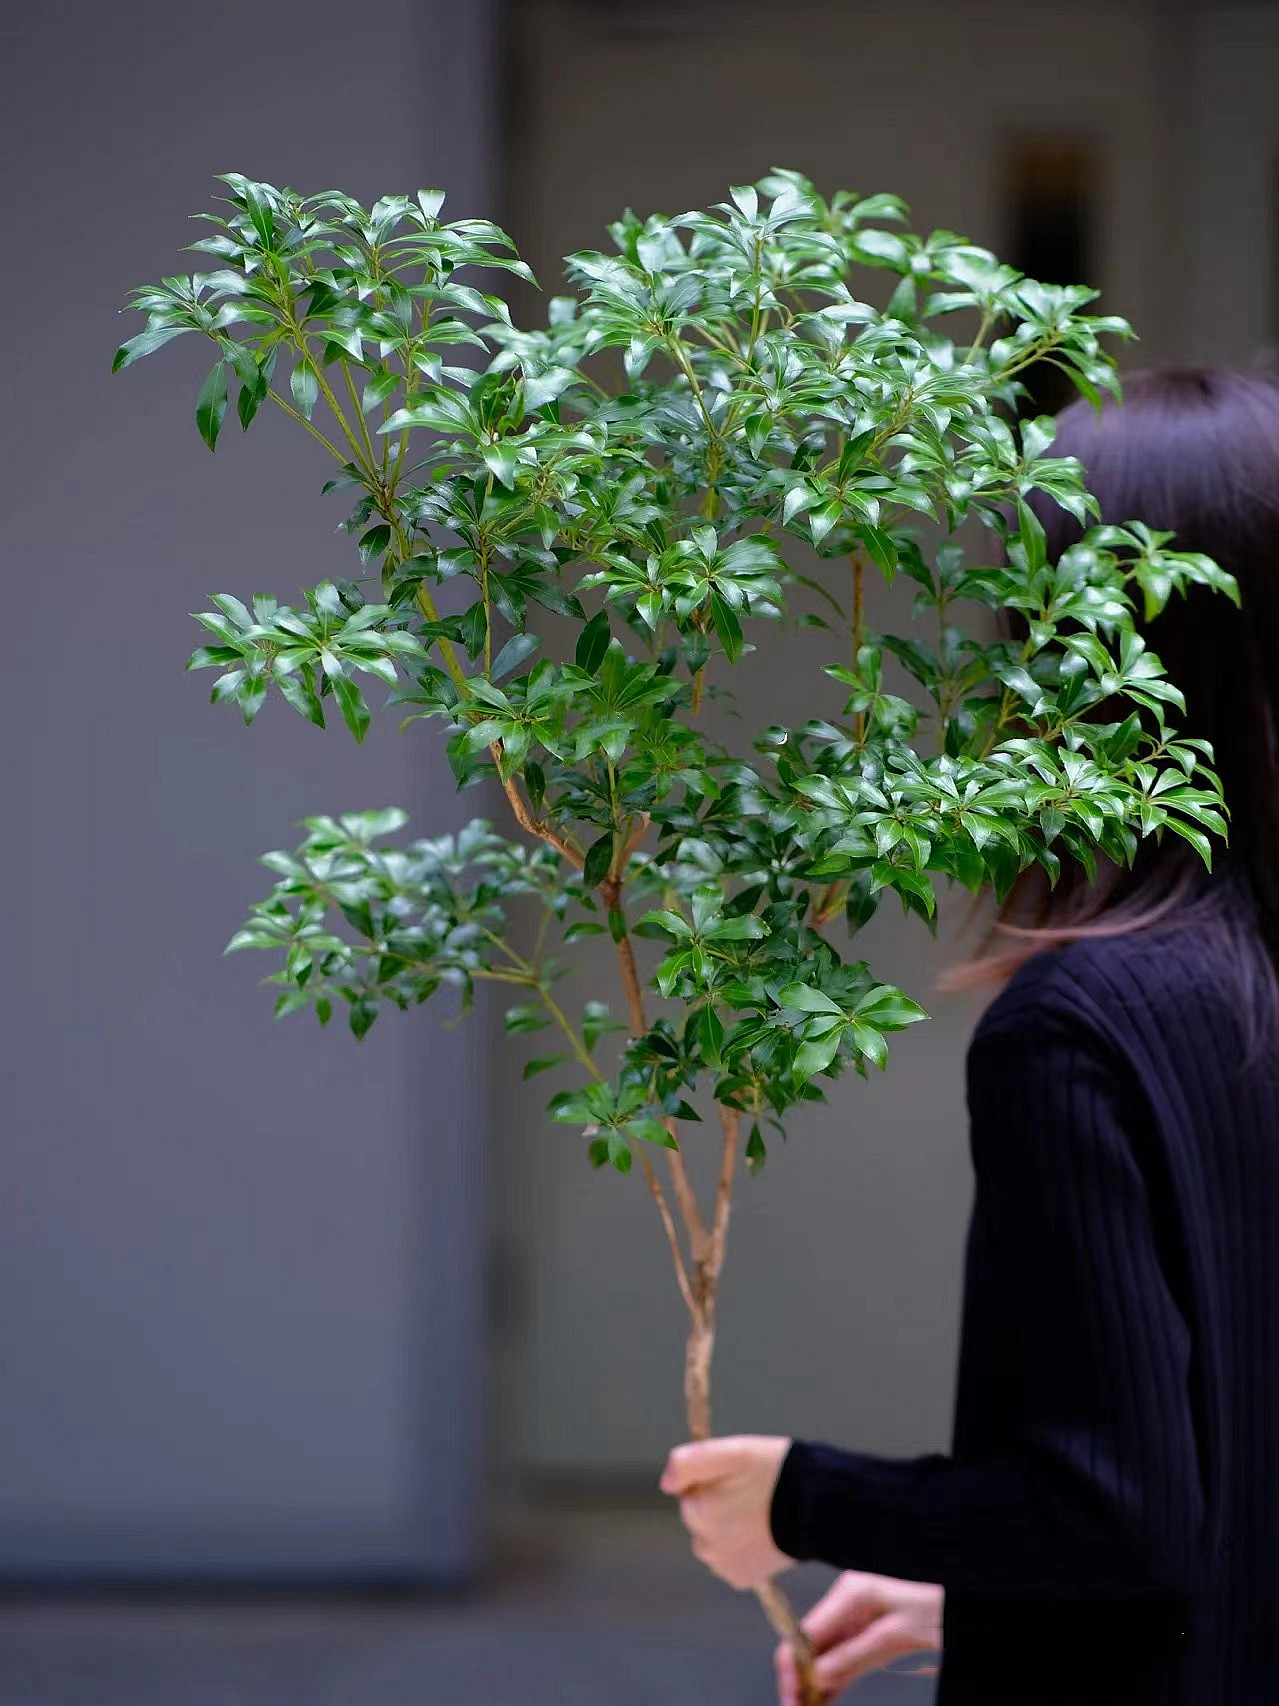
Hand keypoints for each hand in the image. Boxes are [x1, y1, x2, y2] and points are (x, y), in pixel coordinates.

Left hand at [659, 1434, 794, 1590]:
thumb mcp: (732, 1451)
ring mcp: (725, 1565)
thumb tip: (666, 1484)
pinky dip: (739, 1549)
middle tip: (750, 1493)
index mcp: (700, 1512)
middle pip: (700, 1519)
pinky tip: (761, 1535)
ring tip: (758, 1514)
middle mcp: (707, 1545)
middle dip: (717, 1506)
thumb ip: (690, 1463)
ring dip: (726, 1529)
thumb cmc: (776, 1473)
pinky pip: (728, 1560)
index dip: (710, 1482)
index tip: (735, 1477)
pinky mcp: (743, 1578)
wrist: (820, 1507)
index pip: (688, 1494)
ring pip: (712, 1541)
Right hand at [775, 1570, 942, 1703]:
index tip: (792, 1690)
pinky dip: (828, 1686)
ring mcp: (852, 1626)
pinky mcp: (862, 1643)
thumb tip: (818, 1675)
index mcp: (849, 1595)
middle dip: (798, 1677)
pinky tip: (819, 1703)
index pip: (807, 1628)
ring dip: (810, 1685)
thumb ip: (853, 1655)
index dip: (793, 1661)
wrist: (954, 1614)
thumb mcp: (892, 1636)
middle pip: (808, 1645)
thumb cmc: (933, 1616)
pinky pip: (839, 1666)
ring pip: (820, 1659)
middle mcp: (845, 1608)